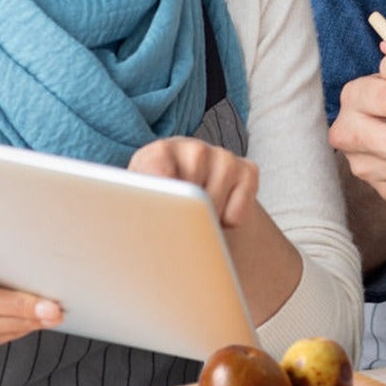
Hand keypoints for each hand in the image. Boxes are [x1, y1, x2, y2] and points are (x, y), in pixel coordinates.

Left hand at [130, 137, 260, 227]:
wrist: (192, 202)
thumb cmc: (160, 207)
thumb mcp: (141, 207)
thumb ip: (141, 211)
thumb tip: (137, 237)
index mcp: (157, 153)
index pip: (156, 175)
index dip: (159, 202)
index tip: (159, 222)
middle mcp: (192, 148)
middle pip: (190, 194)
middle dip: (184, 218)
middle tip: (176, 226)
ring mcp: (222, 156)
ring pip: (215, 203)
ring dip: (207, 221)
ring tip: (197, 218)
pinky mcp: (248, 170)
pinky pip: (238, 212)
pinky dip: (229, 222)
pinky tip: (219, 214)